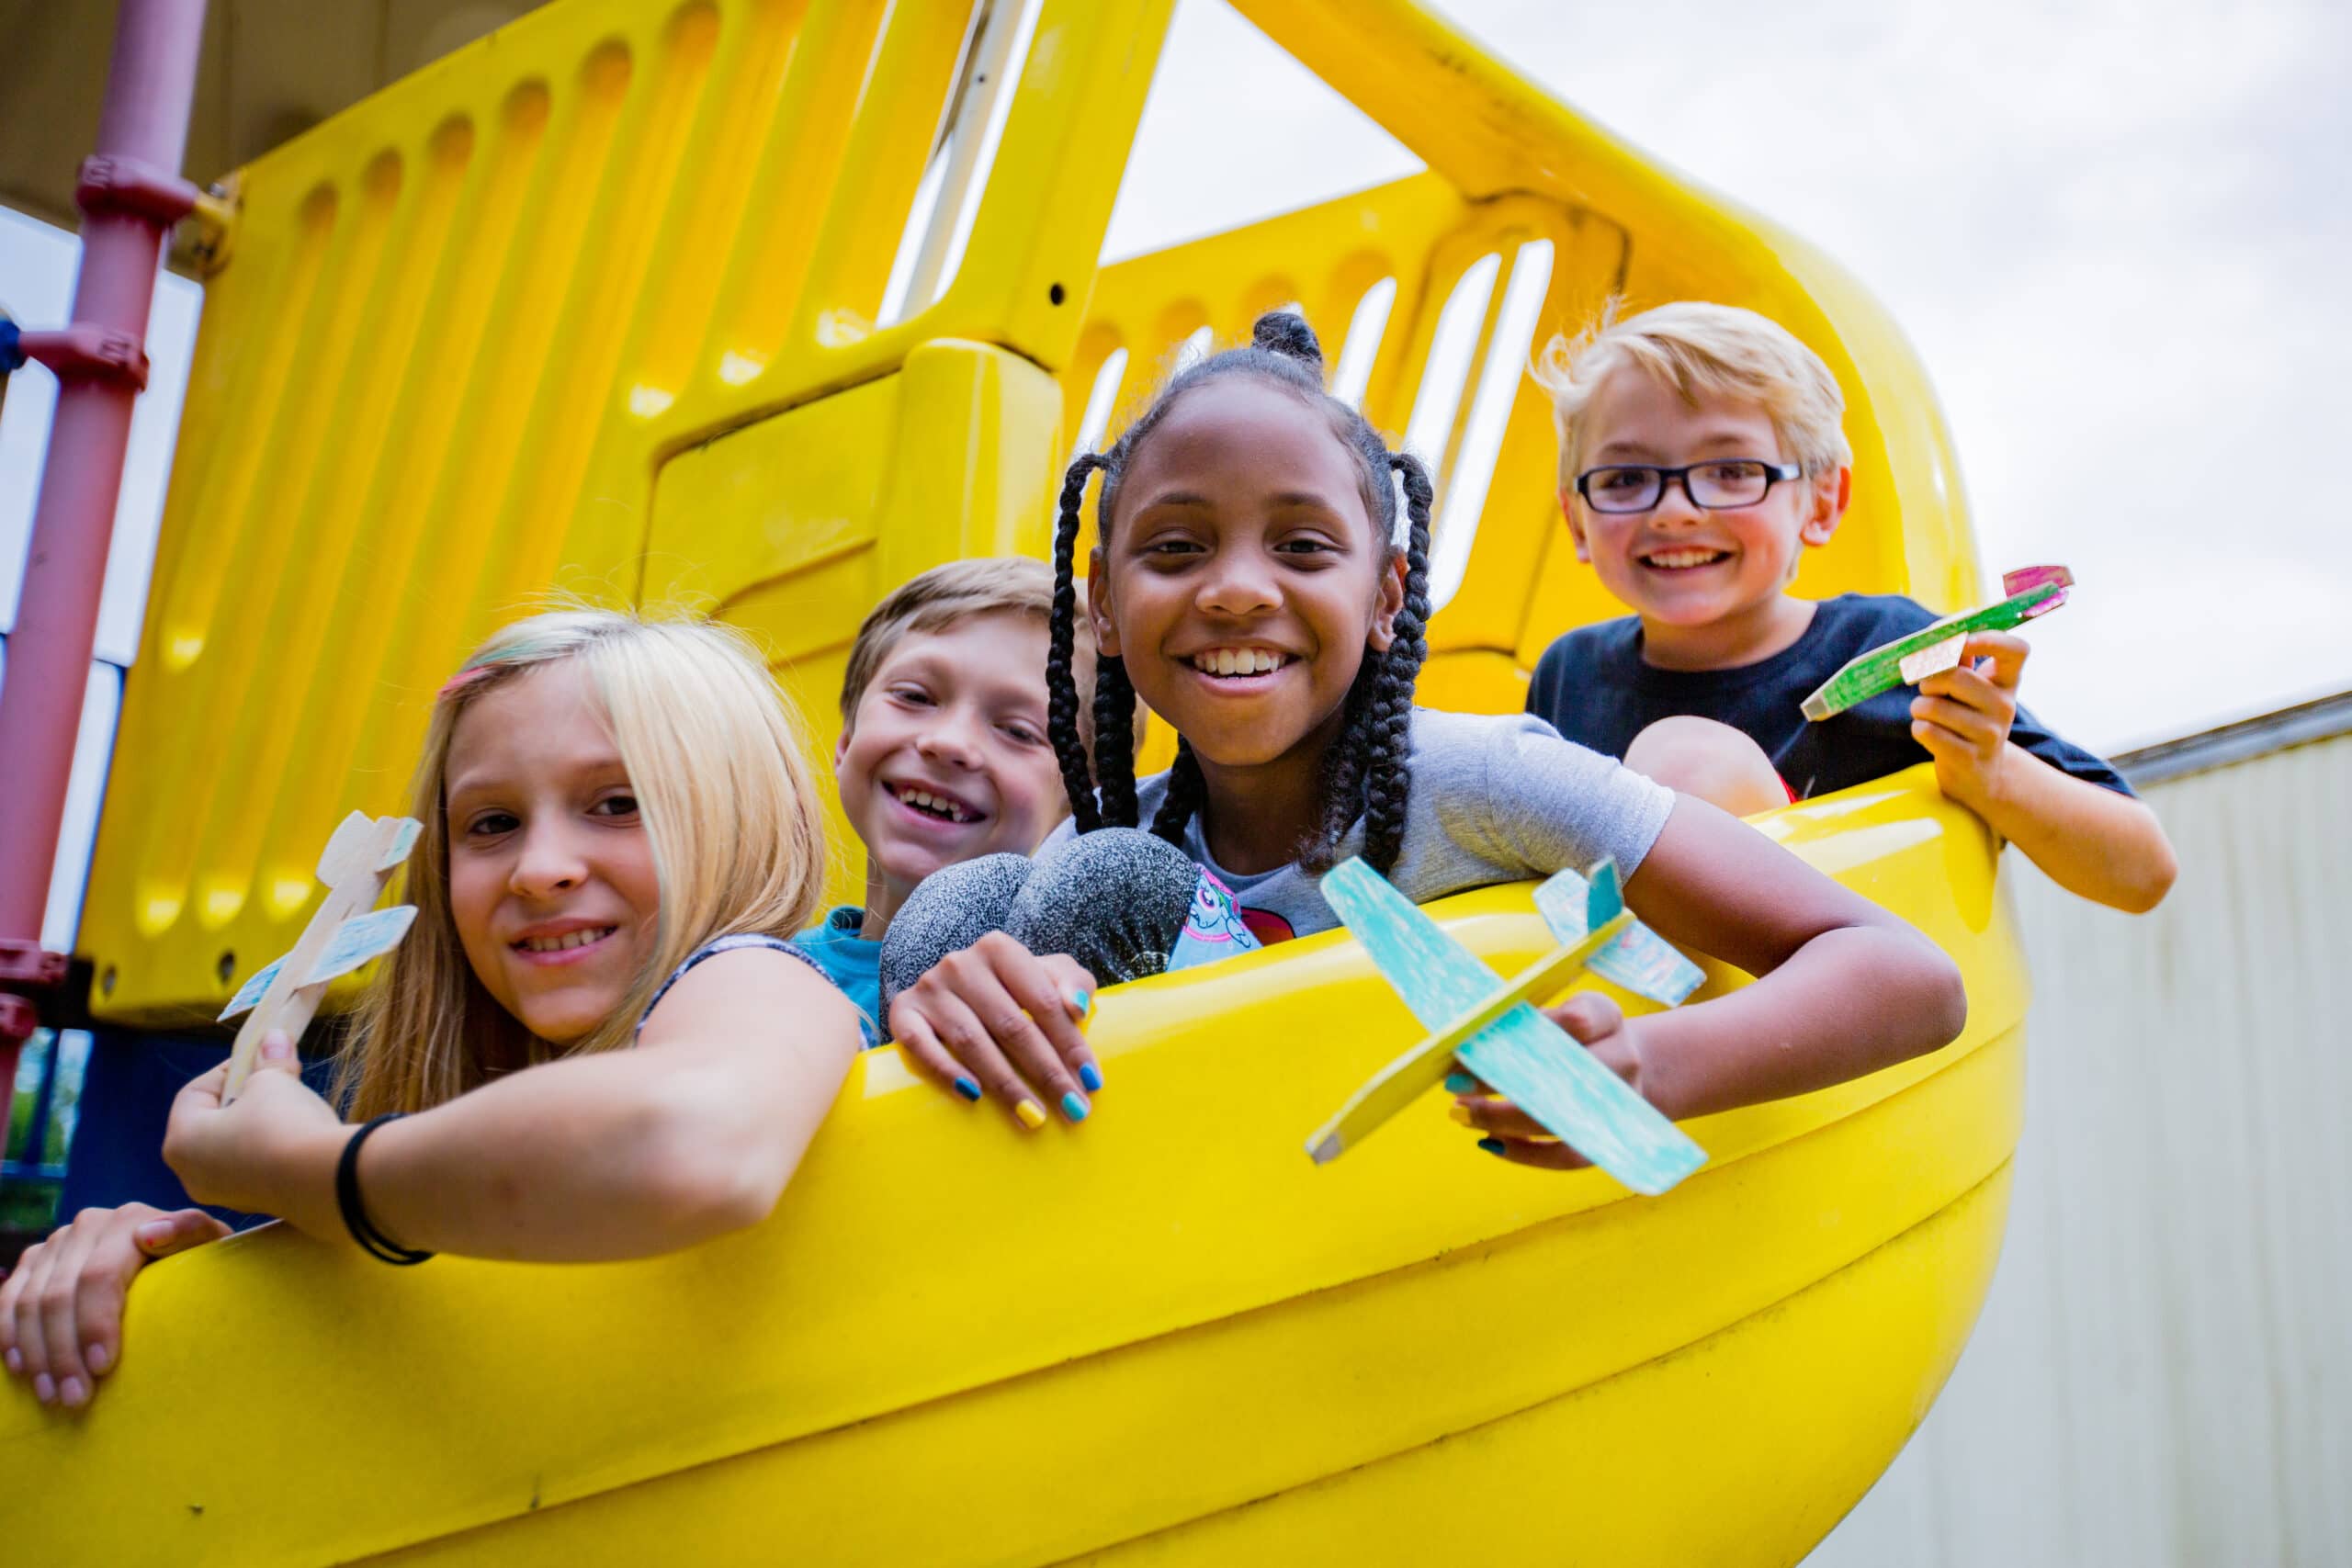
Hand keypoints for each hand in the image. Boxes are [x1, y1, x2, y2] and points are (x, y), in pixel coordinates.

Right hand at [1, 1203, 228, 1409]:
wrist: (177, 1253)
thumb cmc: (198, 1261)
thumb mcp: (209, 1246)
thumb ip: (191, 1231)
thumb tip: (149, 1234)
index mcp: (129, 1220)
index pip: (100, 1276)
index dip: (95, 1323)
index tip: (102, 1367)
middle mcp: (87, 1226)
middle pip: (60, 1295)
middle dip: (64, 1353)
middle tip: (75, 1398)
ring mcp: (57, 1243)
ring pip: (28, 1302)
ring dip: (36, 1354)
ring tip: (52, 1395)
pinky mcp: (34, 1261)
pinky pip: (8, 1300)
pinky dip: (9, 1336)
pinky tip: (21, 1369)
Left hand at [161, 1032, 343, 1223]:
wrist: (323, 1180)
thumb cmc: (281, 1124)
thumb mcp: (274, 1082)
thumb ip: (269, 1061)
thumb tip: (274, 1037)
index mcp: (181, 1140)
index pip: (194, 1093)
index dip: (227, 1069)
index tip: (258, 1059)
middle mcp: (191, 1174)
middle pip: (212, 1123)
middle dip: (242, 1099)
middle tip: (273, 1083)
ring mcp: (222, 1195)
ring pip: (234, 1148)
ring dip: (256, 1125)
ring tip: (289, 1109)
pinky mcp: (254, 1205)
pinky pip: (255, 1169)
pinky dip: (270, 1151)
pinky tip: (297, 1138)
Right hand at [887, 933, 1098, 1129]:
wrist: (950, 987)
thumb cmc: (1010, 986)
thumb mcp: (1046, 973)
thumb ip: (1072, 982)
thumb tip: (1078, 1007)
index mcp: (1000, 949)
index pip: (1043, 1001)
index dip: (1070, 1044)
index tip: (1092, 1082)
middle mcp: (961, 964)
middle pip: (1011, 1026)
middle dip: (1047, 1073)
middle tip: (1072, 1109)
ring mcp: (929, 988)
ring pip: (972, 1041)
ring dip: (1006, 1084)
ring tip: (1034, 1117)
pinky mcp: (902, 1014)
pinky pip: (920, 1046)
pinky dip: (946, 1071)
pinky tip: (973, 1096)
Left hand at [1452, 993, 1649, 1169]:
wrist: (1626, 1064)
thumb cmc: (1571, 1035)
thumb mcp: (1557, 1012)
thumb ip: (1522, 1019)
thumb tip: (1464, 1037)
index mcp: (1607, 1017)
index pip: (1576, 1020)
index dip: (1528, 1030)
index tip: (1477, 1036)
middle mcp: (1624, 1059)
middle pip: (1562, 1073)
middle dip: (1501, 1080)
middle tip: (1455, 1084)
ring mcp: (1620, 1104)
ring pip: (1562, 1118)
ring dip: (1504, 1120)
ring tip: (1461, 1114)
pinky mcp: (1610, 1139)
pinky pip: (1568, 1155)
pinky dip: (1525, 1153)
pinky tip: (1488, 1142)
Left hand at [1911, 631, 2027, 810]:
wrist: (1979, 774)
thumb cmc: (1967, 719)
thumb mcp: (1970, 690)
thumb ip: (1957, 661)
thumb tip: (1939, 635)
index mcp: (2007, 682)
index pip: (2016, 650)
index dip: (1988, 639)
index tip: (1961, 643)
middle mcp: (2005, 706)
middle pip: (1954, 676)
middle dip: (1928, 681)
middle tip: (1928, 690)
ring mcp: (1989, 734)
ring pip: (1932, 705)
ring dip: (1919, 707)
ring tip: (1927, 714)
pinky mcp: (1969, 757)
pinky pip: (1926, 730)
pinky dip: (1918, 728)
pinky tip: (1930, 734)